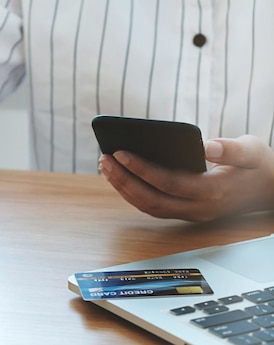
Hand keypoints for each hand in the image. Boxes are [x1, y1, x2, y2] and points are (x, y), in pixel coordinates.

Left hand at [98, 135, 273, 221]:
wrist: (270, 190)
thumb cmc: (259, 166)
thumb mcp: (254, 152)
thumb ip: (233, 150)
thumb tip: (208, 146)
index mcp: (214, 192)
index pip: (169, 183)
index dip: (142, 169)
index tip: (120, 153)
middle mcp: (200, 208)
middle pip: (152, 200)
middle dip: (124, 181)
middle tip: (104, 159)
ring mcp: (192, 214)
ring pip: (150, 207)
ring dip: (124, 189)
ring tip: (105, 166)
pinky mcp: (186, 212)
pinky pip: (154, 207)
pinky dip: (134, 193)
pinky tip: (120, 176)